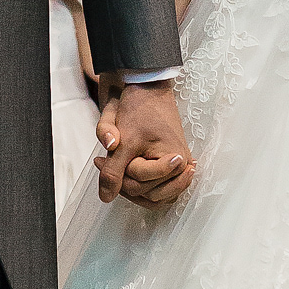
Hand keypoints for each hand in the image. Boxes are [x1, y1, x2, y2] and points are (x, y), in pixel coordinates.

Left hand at [93, 79, 193, 205]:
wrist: (149, 90)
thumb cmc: (140, 111)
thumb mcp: (123, 142)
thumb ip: (113, 172)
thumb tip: (106, 198)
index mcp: (176, 161)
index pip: (141, 185)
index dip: (123, 171)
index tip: (113, 151)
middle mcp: (183, 168)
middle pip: (149, 195)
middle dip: (127, 181)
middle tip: (112, 159)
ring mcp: (180, 170)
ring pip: (155, 198)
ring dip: (133, 187)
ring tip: (119, 166)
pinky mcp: (174, 169)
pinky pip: (159, 190)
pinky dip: (141, 186)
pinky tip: (127, 170)